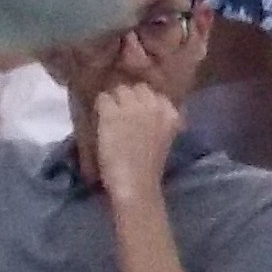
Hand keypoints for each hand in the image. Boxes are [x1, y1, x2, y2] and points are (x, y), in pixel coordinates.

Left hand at [86, 79, 178, 203]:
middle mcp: (154, 104)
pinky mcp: (112, 113)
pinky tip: (101, 123)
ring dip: (114, 101)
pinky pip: (103, 98)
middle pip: (138, 88)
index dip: (144, 102)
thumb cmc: (150, 166)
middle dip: (129, 98)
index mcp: (171, 112)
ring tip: (110, 118)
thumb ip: (161, 118)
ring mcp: (133, 107)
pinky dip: (100, 108)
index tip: (138, 114)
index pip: (155, 93)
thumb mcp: (166, 137)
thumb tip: (150, 105)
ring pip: (119, 90)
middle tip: (122, 114)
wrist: (137, 184)